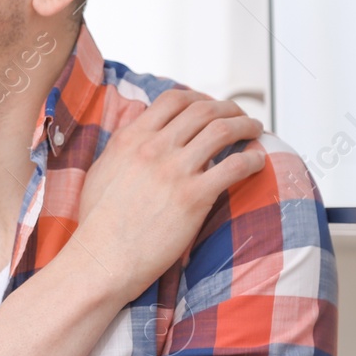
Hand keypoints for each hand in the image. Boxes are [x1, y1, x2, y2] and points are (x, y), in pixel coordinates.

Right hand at [66, 88, 264, 305]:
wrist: (102, 259)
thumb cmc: (98, 223)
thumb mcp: (101, 171)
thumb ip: (121, 146)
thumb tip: (136, 128)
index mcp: (131, 138)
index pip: (173, 100)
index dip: (199, 97)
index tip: (211, 105)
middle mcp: (154, 148)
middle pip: (203, 110)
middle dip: (229, 109)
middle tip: (241, 116)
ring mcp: (175, 171)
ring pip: (222, 130)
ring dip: (245, 126)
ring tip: (255, 131)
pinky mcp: (193, 197)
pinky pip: (234, 166)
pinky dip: (251, 159)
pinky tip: (257, 161)